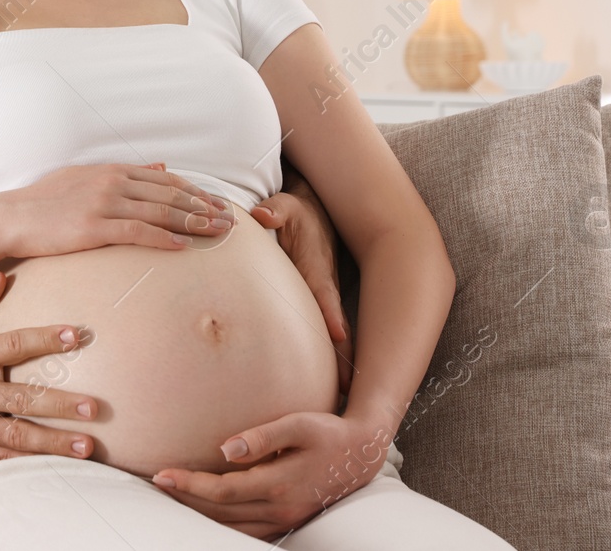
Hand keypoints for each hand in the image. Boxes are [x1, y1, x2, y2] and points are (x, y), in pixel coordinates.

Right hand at [0, 162, 234, 259]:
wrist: (12, 216)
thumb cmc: (46, 201)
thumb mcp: (85, 177)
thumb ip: (124, 173)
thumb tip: (158, 165)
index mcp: (112, 170)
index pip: (165, 180)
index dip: (196, 192)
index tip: (218, 204)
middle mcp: (113, 182)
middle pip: (170, 195)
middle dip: (204, 208)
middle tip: (230, 221)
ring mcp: (104, 203)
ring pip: (160, 212)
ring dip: (193, 223)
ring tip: (217, 234)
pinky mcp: (94, 226)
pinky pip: (137, 232)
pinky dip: (163, 238)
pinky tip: (182, 247)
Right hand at [0, 271, 100, 465]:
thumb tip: (2, 278)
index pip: (14, 345)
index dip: (46, 339)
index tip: (77, 336)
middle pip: (23, 398)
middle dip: (62, 404)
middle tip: (95, 407)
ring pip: (18, 436)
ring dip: (55, 441)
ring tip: (88, 445)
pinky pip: (0, 458)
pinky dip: (28, 461)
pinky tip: (55, 463)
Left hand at [152, 411, 394, 539]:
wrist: (361, 454)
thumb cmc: (327, 432)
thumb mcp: (298, 424)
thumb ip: (262, 436)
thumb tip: (225, 448)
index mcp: (279, 484)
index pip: (223, 491)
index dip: (190, 485)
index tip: (162, 474)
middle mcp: (280, 508)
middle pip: (221, 513)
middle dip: (186, 500)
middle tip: (156, 484)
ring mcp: (285, 519)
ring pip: (232, 527)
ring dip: (200, 516)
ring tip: (172, 498)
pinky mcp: (288, 521)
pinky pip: (247, 532)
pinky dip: (222, 524)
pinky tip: (206, 512)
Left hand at [249, 162, 353, 395]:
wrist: (315, 215)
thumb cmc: (297, 215)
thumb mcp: (286, 207)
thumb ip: (276, 211)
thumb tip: (263, 214)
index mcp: (317, 270)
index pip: (324, 296)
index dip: (331, 316)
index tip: (339, 337)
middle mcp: (325, 290)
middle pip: (336, 328)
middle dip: (344, 357)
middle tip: (348, 388)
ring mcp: (325, 301)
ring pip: (335, 339)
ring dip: (340, 368)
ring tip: (341, 403)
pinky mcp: (321, 309)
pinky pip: (325, 337)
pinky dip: (332, 363)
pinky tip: (330, 392)